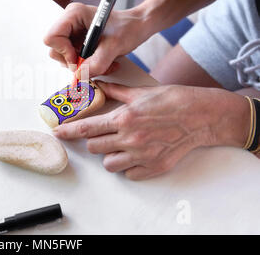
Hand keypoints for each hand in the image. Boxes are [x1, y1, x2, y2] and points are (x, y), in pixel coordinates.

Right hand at [43, 3, 147, 77]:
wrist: (138, 26)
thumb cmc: (129, 27)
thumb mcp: (114, 46)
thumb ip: (97, 62)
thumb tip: (80, 76)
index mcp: (74, 15)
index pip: (52, 37)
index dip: (63, 51)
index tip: (78, 58)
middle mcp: (70, 23)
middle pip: (55, 50)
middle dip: (74, 62)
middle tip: (92, 63)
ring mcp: (73, 33)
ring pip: (64, 58)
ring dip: (83, 66)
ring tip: (103, 62)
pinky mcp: (77, 42)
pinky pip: (74, 60)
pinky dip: (88, 66)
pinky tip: (103, 61)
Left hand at [53, 82, 250, 179]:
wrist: (200, 116)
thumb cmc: (172, 100)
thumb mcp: (141, 92)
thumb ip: (116, 91)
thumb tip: (98, 84)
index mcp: (124, 118)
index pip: (87, 129)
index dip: (69, 132)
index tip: (58, 133)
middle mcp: (130, 138)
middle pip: (94, 148)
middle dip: (93, 142)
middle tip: (103, 134)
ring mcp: (142, 155)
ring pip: (109, 164)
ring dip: (110, 156)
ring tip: (120, 145)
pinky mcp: (154, 167)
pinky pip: (129, 174)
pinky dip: (128, 166)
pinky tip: (136, 154)